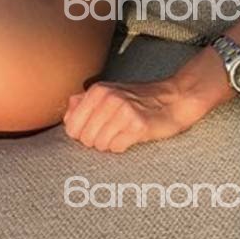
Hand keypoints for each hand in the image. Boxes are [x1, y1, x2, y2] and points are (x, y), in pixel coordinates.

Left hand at [63, 74, 213, 152]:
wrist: (174, 99)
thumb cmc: (138, 99)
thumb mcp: (109, 93)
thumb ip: (84, 102)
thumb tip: (66, 117)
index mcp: (97, 90)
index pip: (71, 125)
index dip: (80, 134)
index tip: (93, 132)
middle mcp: (108, 98)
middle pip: (85, 138)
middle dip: (95, 141)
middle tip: (111, 133)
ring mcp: (123, 111)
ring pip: (100, 145)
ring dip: (109, 144)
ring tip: (121, 134)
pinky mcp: (138, 126)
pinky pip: (116, 148)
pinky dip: (122, 147)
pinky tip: (130, 137)